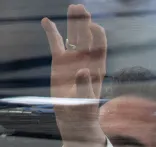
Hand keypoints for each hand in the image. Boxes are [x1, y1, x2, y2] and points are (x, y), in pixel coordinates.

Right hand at [41, 4, 106, 145]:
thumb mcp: (85, 100)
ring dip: (73, 23)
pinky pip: (56, 44)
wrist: (75, 117)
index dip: (98, 36)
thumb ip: (84, 85)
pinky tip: (47, 20)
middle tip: (81, 7)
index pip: (100, 47)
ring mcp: (73, 59)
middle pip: (86, 37)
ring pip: (73, 37)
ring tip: (73, 7)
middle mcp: (86, 60)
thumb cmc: (84, 111)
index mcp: (97, 68)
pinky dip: (52, 33)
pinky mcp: (60, 62)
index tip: (94, 26)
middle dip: (84, 22)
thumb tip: (83, 71)